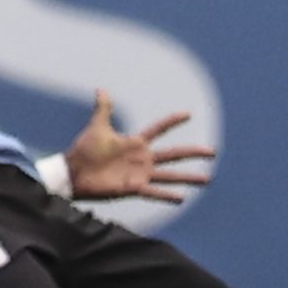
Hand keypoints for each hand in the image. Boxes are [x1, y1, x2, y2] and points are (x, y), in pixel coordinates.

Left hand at [64, 90, 212, 204]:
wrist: (74, 173)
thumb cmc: (85, 150)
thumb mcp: (98, 126)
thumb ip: (103, 108)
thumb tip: (101, 89)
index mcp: (136, 142)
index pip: (159, 129)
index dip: (172, 121)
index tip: (188, 114)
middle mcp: (143, 158)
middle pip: (173, 154)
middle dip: (193, 152)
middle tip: (213, 152)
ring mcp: (140, 174)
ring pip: (170, 175)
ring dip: (188, 177)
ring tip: (207, 178)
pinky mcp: (133, 188)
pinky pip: (153, 192)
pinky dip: (167, 195)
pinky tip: (182, 198)